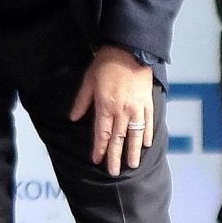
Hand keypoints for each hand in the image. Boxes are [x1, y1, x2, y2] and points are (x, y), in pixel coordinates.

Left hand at [69, 45, 153, 175]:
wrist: (130, 50)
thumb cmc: (106, 64)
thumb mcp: (88, 81)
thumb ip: (81, 102)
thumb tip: (73, 118)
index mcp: (105, 106)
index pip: (102, 134)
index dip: (100, 148)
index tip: (97, 160)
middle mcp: (122, 111)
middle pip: (118, 139)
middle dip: (115, 157)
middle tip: (114, 173)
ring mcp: (137, 108)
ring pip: (135, 135)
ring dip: (133, 151)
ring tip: (132, 165)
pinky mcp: (147, 102)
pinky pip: (148, 122)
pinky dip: (147, 134)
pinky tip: (146, 145)